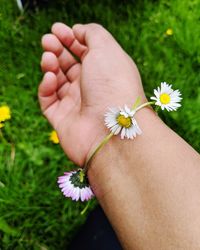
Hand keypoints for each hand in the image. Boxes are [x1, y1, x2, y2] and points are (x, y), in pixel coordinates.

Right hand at [38, 23, 144, 165]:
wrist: (111, 129)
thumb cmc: (113, 85)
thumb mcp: (106, 48)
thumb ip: (92, 34)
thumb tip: (78, 31)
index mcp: (104, 72)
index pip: (85, 52)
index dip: (71, 38)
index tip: (57, 28)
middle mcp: (91, 88)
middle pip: (69, 65)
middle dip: (57, 49)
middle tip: (48, 40)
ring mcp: (77, 104)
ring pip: (57, 81)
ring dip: (50, 65)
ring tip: (49, 57)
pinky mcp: (63, 119)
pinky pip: (48, 100)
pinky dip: (46, 86)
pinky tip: (50, 78)